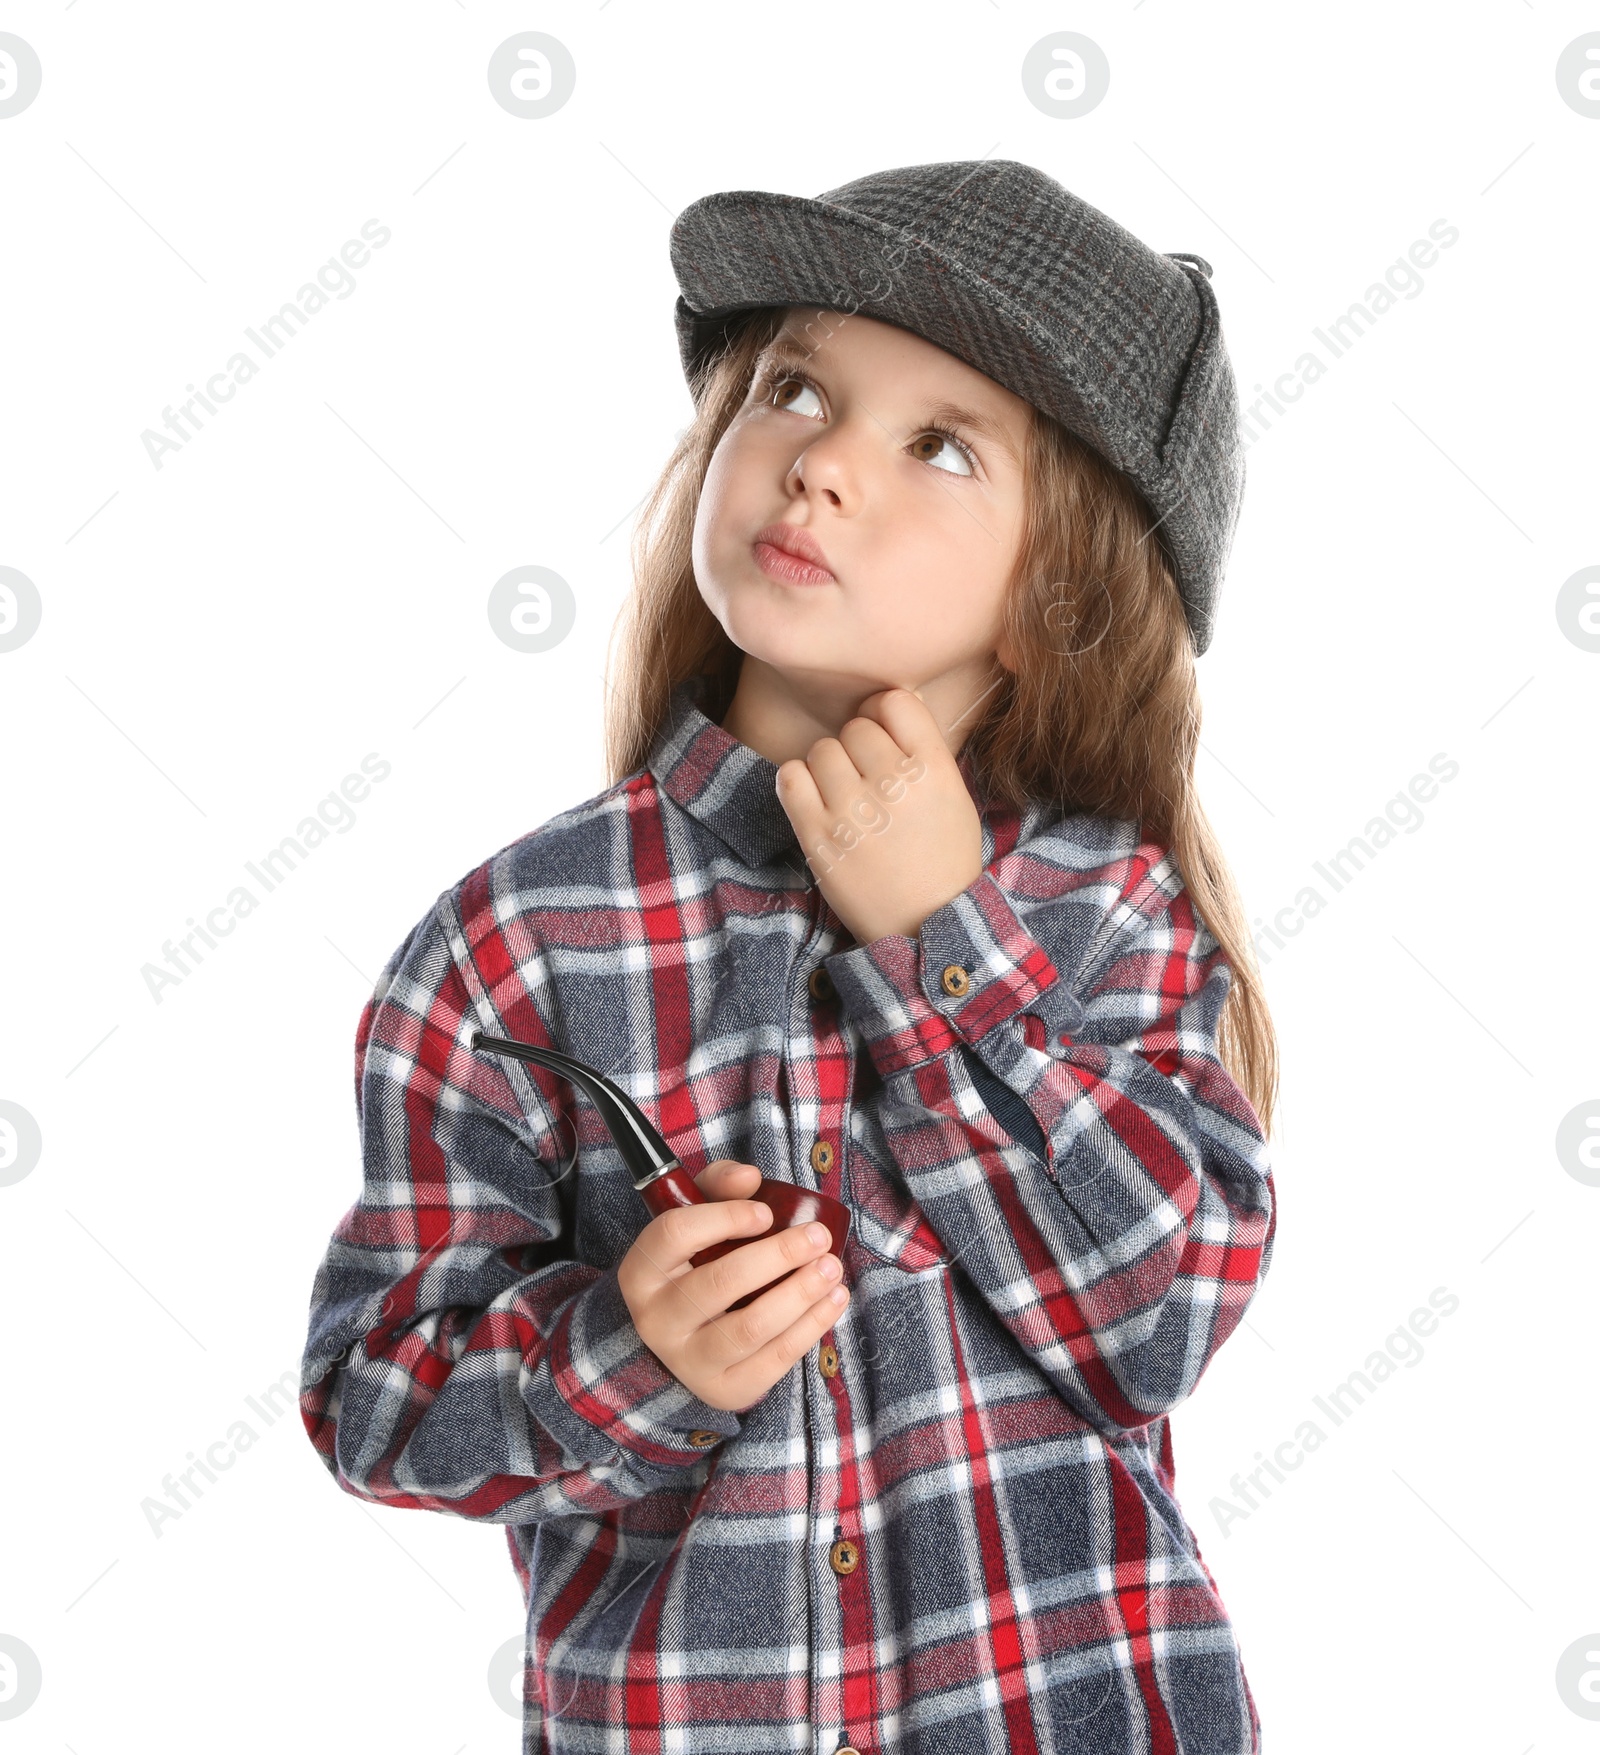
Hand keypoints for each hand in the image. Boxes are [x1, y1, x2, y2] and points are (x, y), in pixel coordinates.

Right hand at [616, 1160, 849, 1413]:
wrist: (685, 1338)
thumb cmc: (696, 1264)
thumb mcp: (696, 1218)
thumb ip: (719, 1186)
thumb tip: (751, 1178)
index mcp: (641, 1271)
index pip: (676, 1234)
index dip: (725, 1217)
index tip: (766, 1212)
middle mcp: (657, 1320)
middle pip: (721, 1282)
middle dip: (779, 1255)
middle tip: (818, 1237)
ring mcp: (688, 1361)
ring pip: (751, 1326)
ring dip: (800, 1293)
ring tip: (832, 1268)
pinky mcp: (724, 1389)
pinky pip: (774, 1359)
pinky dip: (812, 1326)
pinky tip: (834, 1299)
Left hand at [775, 688, 983, 944]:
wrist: (926, 925)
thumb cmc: (942, 859)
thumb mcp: (954, 796)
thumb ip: (924, 750)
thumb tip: (886, 704)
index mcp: (934, 770)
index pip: (896, 701)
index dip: (883, 712)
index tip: (881, 732)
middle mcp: (894, 784)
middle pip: (856, 727)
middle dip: (857, 747)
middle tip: (864, 777)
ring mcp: (853, 811)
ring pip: (822, 750)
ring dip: (827, 767)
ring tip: (841, 795)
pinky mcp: (818, 836)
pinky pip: (790, 777)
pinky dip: (796, 781)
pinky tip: (812, 799)